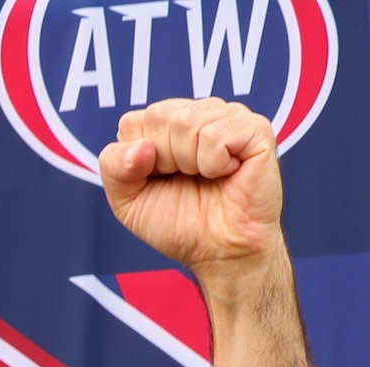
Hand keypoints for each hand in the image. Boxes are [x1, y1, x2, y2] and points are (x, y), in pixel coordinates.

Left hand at [103, 98, 283, 278]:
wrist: (220, 251)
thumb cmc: (178, 223)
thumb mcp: (127, 200)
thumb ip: (114, 167)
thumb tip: (141, 146)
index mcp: (166, 124)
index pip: (132, 122)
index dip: (137, 160)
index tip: (159, 179)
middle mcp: (198, 113)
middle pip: (158, 116)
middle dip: (163, 160)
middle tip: (186, 179)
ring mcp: (229, 116)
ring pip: (186, 121)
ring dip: (188, 163)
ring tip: (207, 176)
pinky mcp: (255, 129)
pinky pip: (215, 134)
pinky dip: (213, 163)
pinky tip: (227, 172)